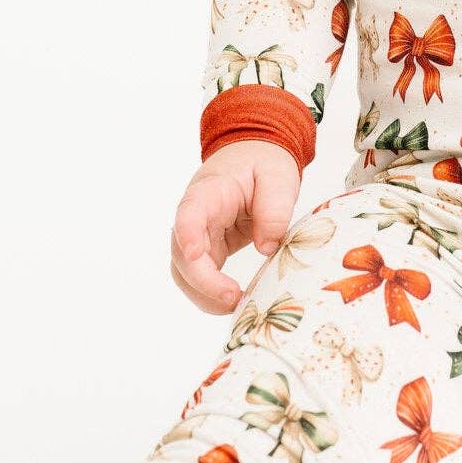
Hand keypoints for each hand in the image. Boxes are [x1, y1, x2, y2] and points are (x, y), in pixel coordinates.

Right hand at [169, 142, 301, 313]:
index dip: (188, 235)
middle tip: (234, 298)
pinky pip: (200, 276)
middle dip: (203, 281)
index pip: (190, 213)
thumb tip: (266, 247)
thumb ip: (274, 209)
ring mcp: (198, 234)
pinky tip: (235, 304)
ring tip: (236, 307)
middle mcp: (195, 215)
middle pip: (182, 253)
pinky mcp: (208, 249)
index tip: (197, 254)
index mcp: (210, 191)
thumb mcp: (278, 177)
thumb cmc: (263, 163)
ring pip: (185, 271)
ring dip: (204, 294)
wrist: (254, 155)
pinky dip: (211, 294)